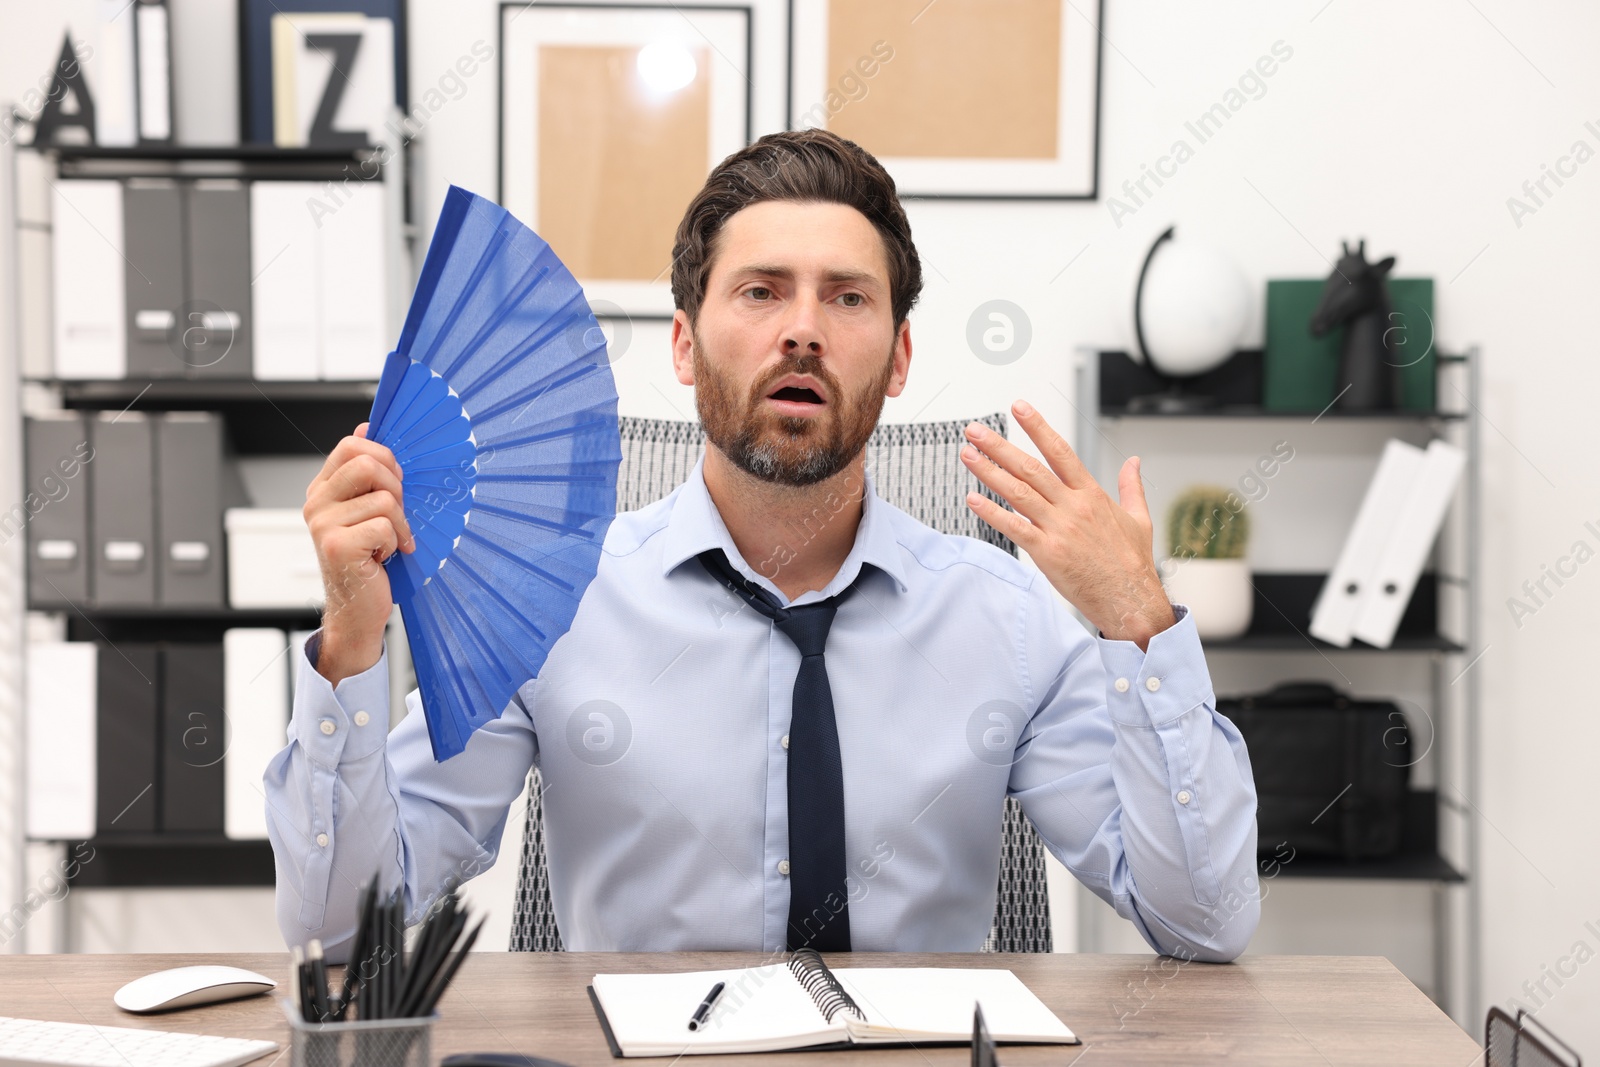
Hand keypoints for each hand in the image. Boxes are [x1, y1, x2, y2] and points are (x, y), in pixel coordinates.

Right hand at [304, 423, 414, 683]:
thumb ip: (368, 473)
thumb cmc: (368, 561)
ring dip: (399, 523)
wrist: (357, 611)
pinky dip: (396, 543)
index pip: (352, 445)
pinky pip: (385, 526)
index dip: (384, 458)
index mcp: (323, 489)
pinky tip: (383, 557)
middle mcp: (317, 503)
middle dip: (397, 488)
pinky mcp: (336, 545)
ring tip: (388, 542)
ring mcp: (323, 524)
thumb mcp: (369, 511)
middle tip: (396, 516)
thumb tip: (367, 425)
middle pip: (369, 463)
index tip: (395, 484)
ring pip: (385, 498)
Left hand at [960, 401, 1175, 650]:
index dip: (1038, 427)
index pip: (1060, 452)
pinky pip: (1015, 528)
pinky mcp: (1048, 553)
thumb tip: (1133, 461)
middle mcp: (1073, 507)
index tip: (1019, 408)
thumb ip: (1131, 486)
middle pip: (1030, 468)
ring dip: (989, 472)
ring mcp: (1059, 529)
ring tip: (968, 455)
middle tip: (975, 430)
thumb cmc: (1132, 563)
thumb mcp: (1139, 518)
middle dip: (999, 446)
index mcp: (1092, 495)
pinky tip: (972, 499)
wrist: (1130, 600)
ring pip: (1018, 493)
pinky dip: (992, 513)